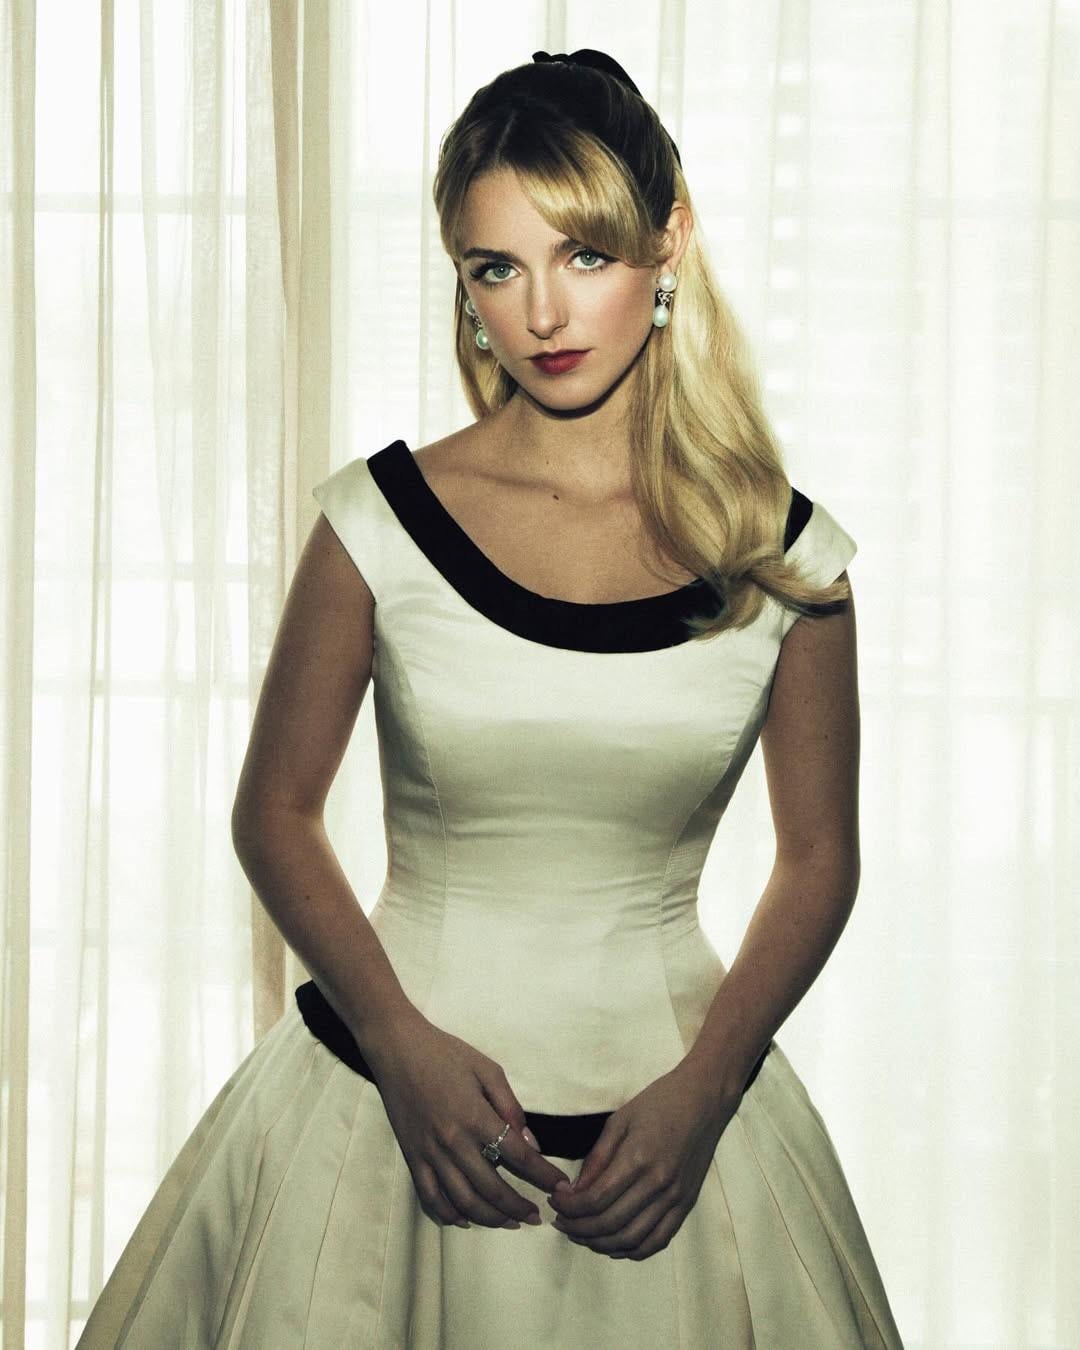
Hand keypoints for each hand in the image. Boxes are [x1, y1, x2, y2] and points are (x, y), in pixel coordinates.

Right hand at [369, 1010, 572, 1229]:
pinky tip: (466, 1219)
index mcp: (476, 1117)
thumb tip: (530, 1142)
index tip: (560, 1187)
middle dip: (520, 1207)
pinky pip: (430, 1197)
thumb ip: (510, 1107)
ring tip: (510, 1222)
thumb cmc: (446, 1053)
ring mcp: (430, 1153)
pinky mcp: (412, 1158)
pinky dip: (449, 1215)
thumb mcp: (488, 1069)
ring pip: (463, 1202)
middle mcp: (453, 1142)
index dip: (543, 1176)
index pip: (519, 1157)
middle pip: (493, 1189)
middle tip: (537, 1217)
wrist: (397, 1049)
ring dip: (490, 1219)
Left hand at [548, 1062, 740, 1260]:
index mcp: (638, 1159)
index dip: (569, 1207)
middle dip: (578, 1228)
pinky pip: (658, 1241)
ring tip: (581, 1234)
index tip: (554, 1201)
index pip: (595, 1199)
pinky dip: (632, 1250)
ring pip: (631, 1239)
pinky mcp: (686, 1205)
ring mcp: (675, 1198)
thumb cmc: (659, 1102)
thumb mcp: (620, 1120)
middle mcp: (659, 1184)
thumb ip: (597, 1158)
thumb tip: (574, 1191)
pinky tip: (614, 1244)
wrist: (705, 1099)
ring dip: (600, 1243)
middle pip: (610, 1224)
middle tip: (560, 1221)